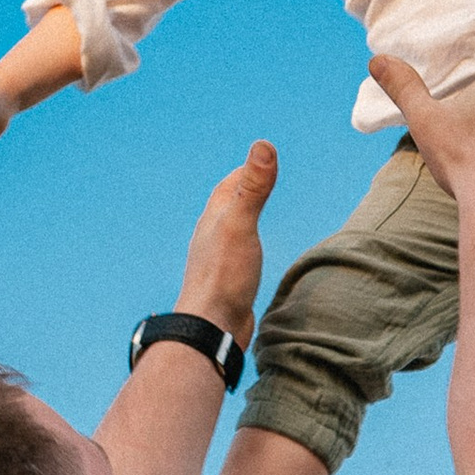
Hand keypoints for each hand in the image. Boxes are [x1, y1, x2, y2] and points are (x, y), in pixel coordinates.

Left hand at [175, 138, 278, 349]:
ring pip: (230, 232)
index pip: (229, 185)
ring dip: (243, 220)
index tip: (263, 160)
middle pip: (227, 207)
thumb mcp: (241, 224)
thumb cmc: (224, 277)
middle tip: (262, 182)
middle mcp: (211, 237)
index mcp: (213, 219)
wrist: (210, 328)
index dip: (246, 170)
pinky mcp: (227, 284)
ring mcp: (218, 262)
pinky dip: (246, 247)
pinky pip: (236, 256)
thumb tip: (263, 145)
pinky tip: (250, 259)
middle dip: (243, 192)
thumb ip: (253, 187)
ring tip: (257, 217)